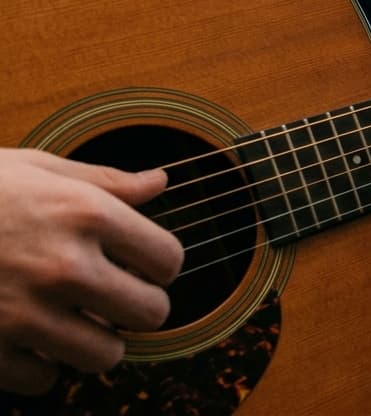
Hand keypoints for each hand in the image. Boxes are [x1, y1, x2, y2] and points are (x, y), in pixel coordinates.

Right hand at [0, 149, 183, 395]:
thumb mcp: (32, 168)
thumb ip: (102, 181)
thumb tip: (160, 184)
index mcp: (84, 213)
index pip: (168, 259)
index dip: (158, 265)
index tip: (141, 265)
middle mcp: (64, 265)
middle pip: (150, 313)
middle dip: (137, 309)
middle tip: (114, 300)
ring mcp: (26, 312)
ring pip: (105, 355)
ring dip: (94, 342)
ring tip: (73, 322)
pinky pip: (45, 379)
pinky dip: (38, 366)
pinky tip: (24, 339)